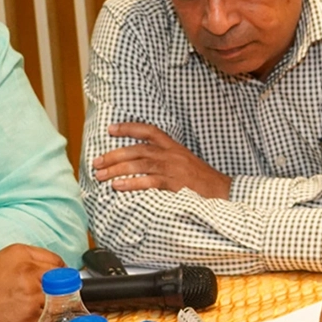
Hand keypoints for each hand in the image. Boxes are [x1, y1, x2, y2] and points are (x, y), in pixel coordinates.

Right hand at [0, 244, 64, 321]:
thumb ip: (29, 264)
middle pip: (61, 281)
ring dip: (48, 307)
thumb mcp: (2, 263)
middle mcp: (30, 273)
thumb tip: (55, 273)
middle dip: (56, 290)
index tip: (55, 281)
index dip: (57, 274)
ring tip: (27, 310)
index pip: (57, 262)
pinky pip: (47, 319)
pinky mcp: (32, 319)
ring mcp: (33, 297)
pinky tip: (22, 320)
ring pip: (56, 301)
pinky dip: (39, 321)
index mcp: (21, 254)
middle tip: (45, 297)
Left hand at [91, 122, 232, 198]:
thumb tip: (140, 162)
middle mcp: (172, 155)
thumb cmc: (201, 181)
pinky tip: (118, 186)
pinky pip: (149, 182)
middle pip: (138, 149)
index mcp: (174, 147)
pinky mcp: (175, 185)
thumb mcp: (184, 163)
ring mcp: (174, 169)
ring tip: (101, 176)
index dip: (129, 128)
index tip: (110, 129)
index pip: (149, 131)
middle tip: (97, 162)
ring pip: (140, 165)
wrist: (223, 193)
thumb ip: (165, 159)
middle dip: (114, 155)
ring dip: (118, 170)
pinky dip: (132, 184)